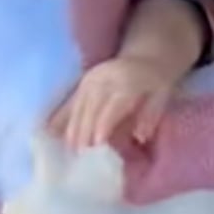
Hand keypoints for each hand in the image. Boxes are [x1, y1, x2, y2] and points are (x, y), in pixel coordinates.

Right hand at [49, 55, 177, 148]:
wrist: (146, 55)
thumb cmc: (156, 81)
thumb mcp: (162, 94)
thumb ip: (151, 114)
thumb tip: (140, 136)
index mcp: (127, 80)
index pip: (113, 105)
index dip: (104, 124)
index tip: (97, 145)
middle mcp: (105, 78)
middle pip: (91, 108)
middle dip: (85, 133)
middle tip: (80, 157)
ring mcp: (91, 79)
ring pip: (78, 107)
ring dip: (73, 130)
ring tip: (68, 152)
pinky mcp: (83, 81)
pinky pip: (70, 101)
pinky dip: (62, 117)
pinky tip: (51, 133)